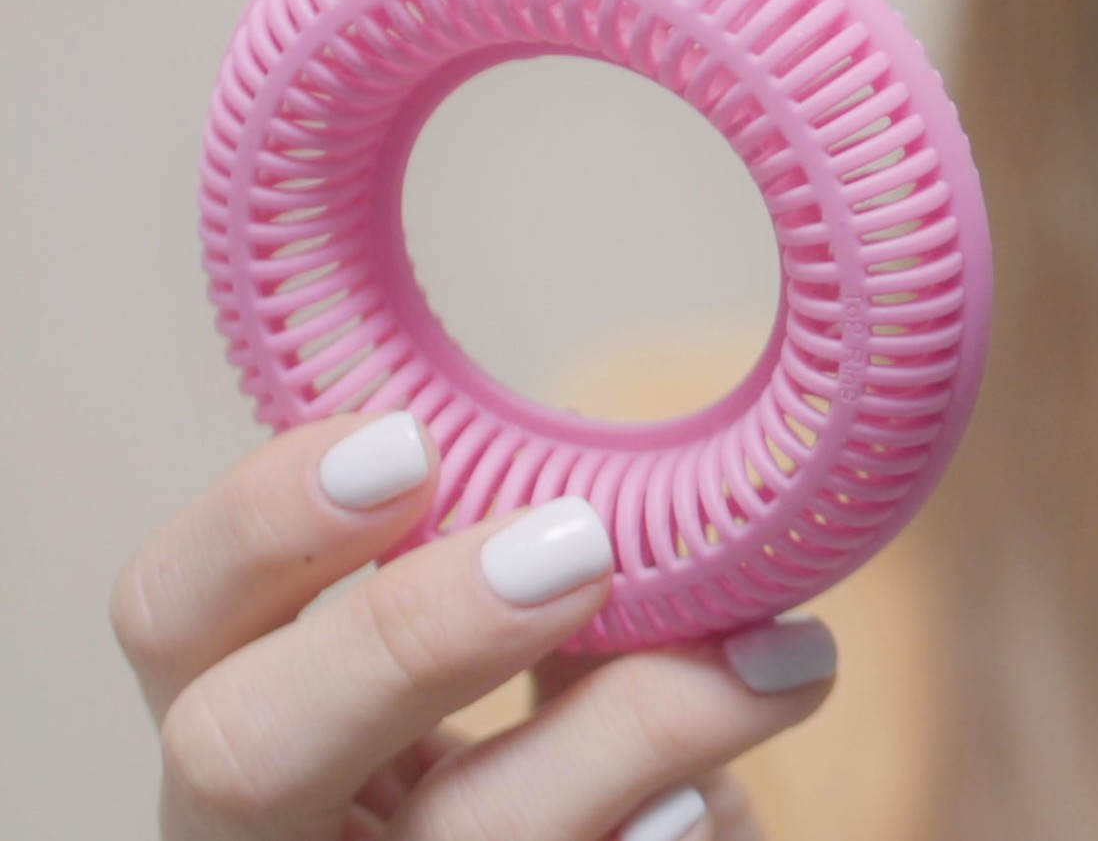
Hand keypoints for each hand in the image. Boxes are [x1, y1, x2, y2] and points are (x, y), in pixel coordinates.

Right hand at [110, 411, 837, 839]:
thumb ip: (549, 575)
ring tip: (782, 656)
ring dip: (631, 730)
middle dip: (406, 634)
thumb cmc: (587, 756)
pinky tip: (714, 800)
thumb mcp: (546, 657)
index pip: (168, 617)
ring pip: (467, 838)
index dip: (257, 525)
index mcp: (261, 721)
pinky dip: (667, 837)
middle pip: (240, 752)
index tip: (406, 441)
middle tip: (578, 543)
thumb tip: (640, 496)